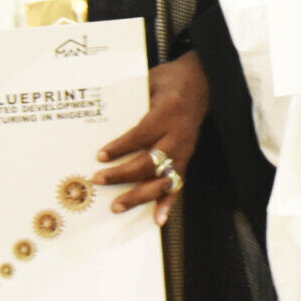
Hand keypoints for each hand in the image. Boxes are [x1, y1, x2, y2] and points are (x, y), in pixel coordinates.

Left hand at [95, 52, 208, 223]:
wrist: (202, 83)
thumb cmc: (169, 82)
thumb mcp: (149, 81)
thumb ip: (131, 99)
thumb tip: (101, 114)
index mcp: (167, 112)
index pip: (141, 134)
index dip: (120, 147)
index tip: (100, 156)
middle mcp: (178, 135)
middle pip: (149, 162)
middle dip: (122, 175)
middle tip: (98, 180)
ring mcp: (184, 150)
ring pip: (162, 180)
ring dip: (139, 195)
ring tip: (117, 206)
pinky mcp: (187, 160)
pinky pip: (178, 185)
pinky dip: (168, 204)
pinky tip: (158, 219)